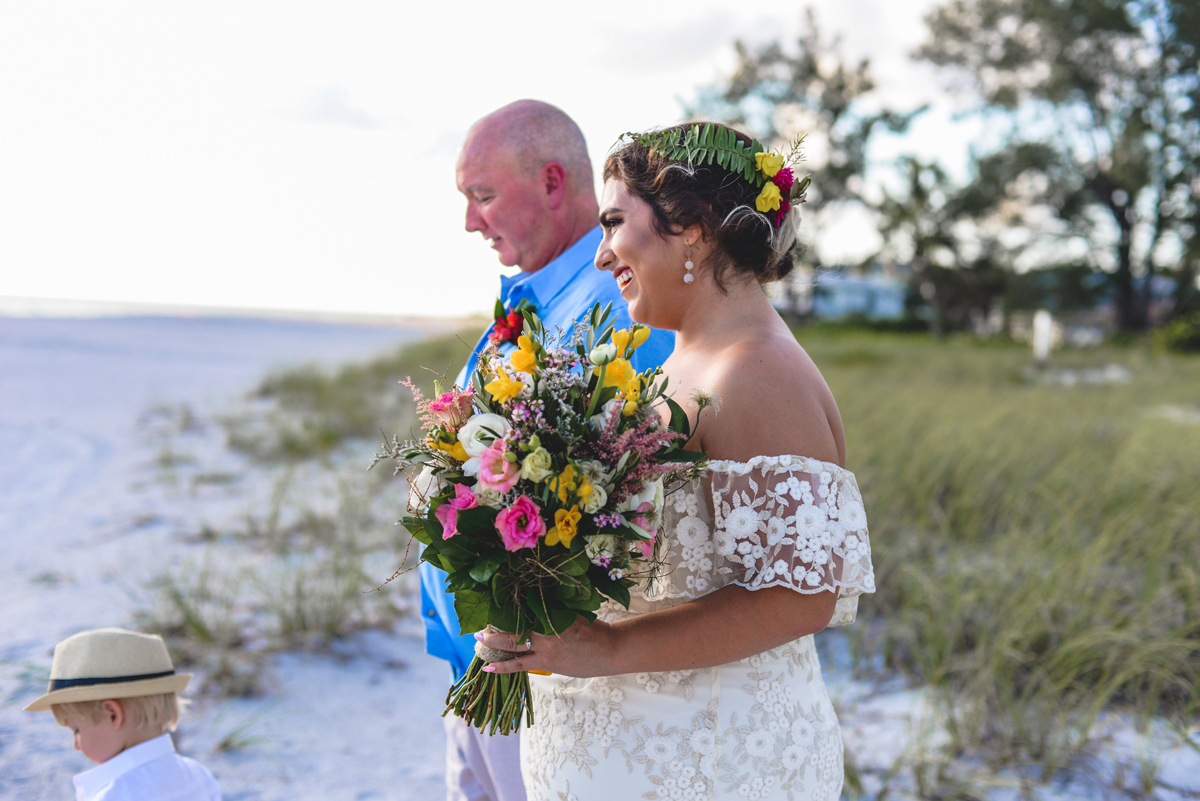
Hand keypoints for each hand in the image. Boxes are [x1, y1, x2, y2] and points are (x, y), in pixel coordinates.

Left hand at [475, 617, 615, 678]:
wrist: (609, 650)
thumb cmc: (593, 629)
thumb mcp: (572, 613)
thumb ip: (551, 611)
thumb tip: (531, 603)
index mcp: (551, 617)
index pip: (523, 612)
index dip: (505, 611)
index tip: (491, 607)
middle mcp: (546, 633)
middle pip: (513, 632)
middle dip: (493, 632)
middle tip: (478, 631)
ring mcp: (546, 651)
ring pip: (514, 649)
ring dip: (494, 648)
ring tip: (478, 646)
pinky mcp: (548, 664)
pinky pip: (521, 665)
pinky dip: (505, 666)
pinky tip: (491, 667)